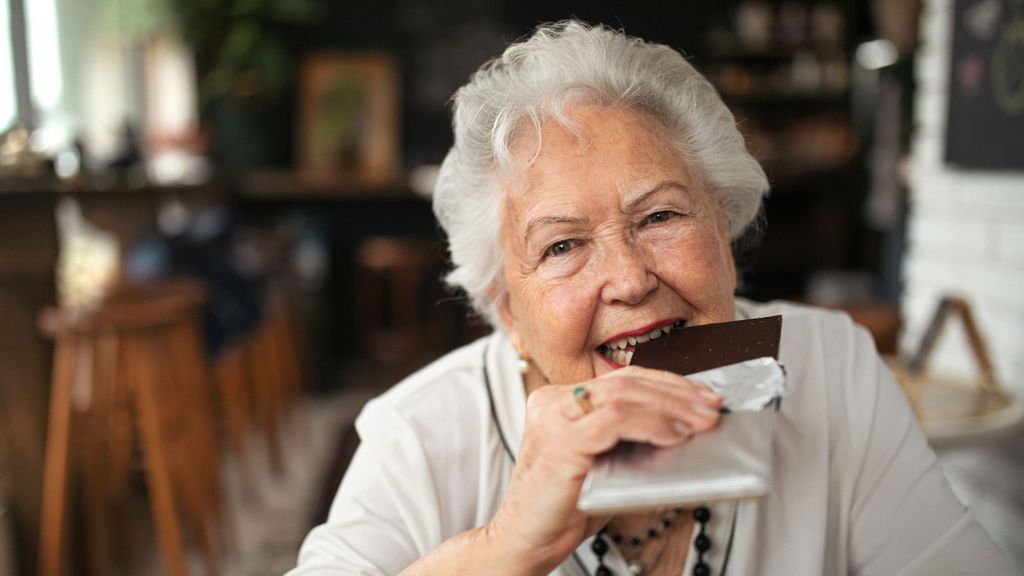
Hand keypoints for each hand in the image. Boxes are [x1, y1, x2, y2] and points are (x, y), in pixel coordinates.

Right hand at [484, 366, 721, 572]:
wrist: (524, 543)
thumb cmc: (563, 510)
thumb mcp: (602, 464)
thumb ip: (629, 441)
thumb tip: (683, 427)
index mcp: (559, 401)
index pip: (621, 380)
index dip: (667, 384)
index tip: (702, 397)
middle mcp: (552, 403)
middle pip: (625, 382)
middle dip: (676, 393)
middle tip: (711, 407)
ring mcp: (553, 419)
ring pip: (623, 395)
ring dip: (671, 407)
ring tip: (700, 422)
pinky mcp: (560, 443)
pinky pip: (614, 420)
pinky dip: (650, 424)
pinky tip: (673, 436)